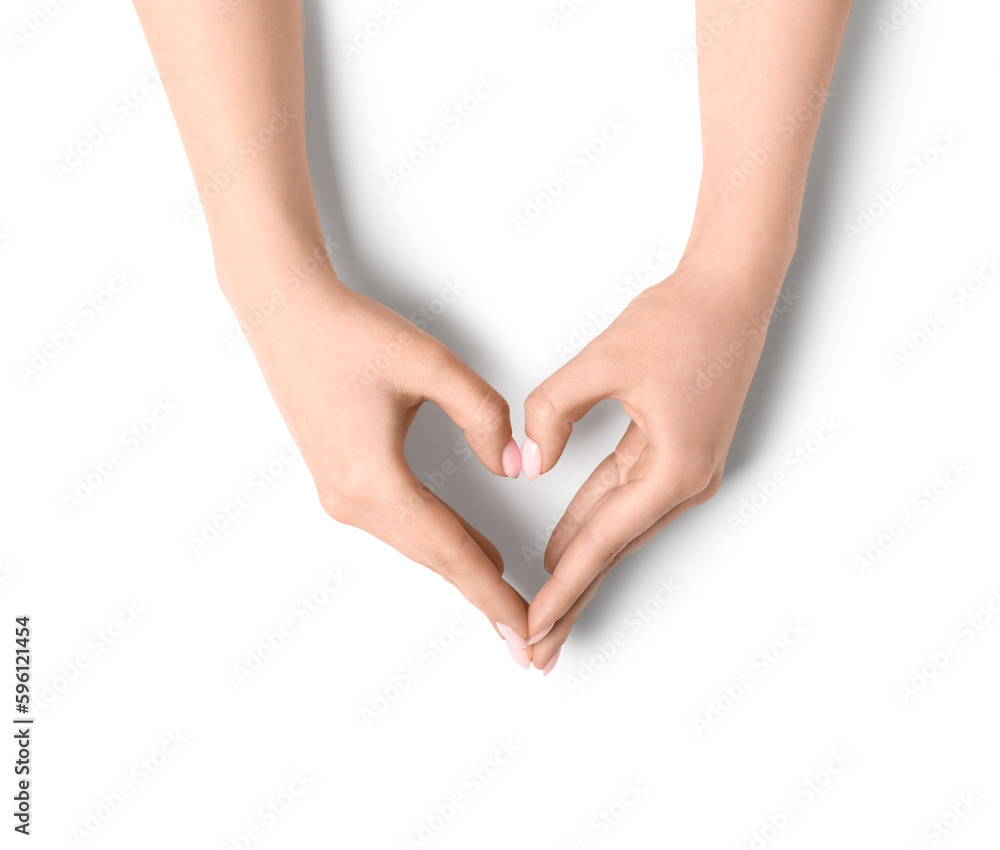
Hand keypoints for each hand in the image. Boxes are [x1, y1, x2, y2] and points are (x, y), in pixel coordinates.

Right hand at [226, 257, 532, 656]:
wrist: (284, 314)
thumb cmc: (350, 333)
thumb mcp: (431, 364)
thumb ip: (483, 415)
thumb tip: (514, 468)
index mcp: (374, 480)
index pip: (452, 553)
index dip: (495, 597)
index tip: (526, 635)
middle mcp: (352, 501)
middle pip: (436, 561)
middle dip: (486, 599)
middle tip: (528, 639)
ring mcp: (341, 496)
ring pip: (418, 546)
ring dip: (463, 572)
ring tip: (507, 603)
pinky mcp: (340, 482)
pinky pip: (402, 527)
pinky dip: (439, 545)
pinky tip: (469, 552)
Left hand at [521, 259, 783, 671]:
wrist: (731, 289)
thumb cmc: (680, 320)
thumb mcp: (604, 361)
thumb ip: (554, 411)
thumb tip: (530, 463)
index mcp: (673, 469)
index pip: (602, 543)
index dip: (563, 587)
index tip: (533, 626)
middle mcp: (684, 482)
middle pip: (612, 551)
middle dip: (571, 598)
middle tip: (539, 646)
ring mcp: (684, 470)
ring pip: (617, 529)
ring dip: (582, 566)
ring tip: (547, 608)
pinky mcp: (676, 453)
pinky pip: (623, 499)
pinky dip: (592, 524)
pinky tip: (564, 547)